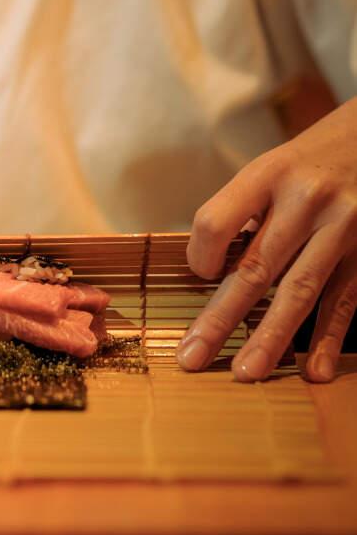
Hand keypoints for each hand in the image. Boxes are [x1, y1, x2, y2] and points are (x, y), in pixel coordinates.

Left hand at [176, 98, 356, 382]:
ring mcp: (342, 225)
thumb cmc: (313, 160)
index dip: (200, 255)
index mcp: (268, 173)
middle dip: (220, 319)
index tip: (200, 275)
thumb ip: (245, 213)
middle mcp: (305, 199)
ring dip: (270, 338)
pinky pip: (344, 299)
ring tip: (247, 373)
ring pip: (299, 290)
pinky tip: (312, 370)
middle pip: (254, 267)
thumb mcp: (274, 167)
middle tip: (193, 358)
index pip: (216, 222)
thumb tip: (212, 274)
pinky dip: (328, 338)